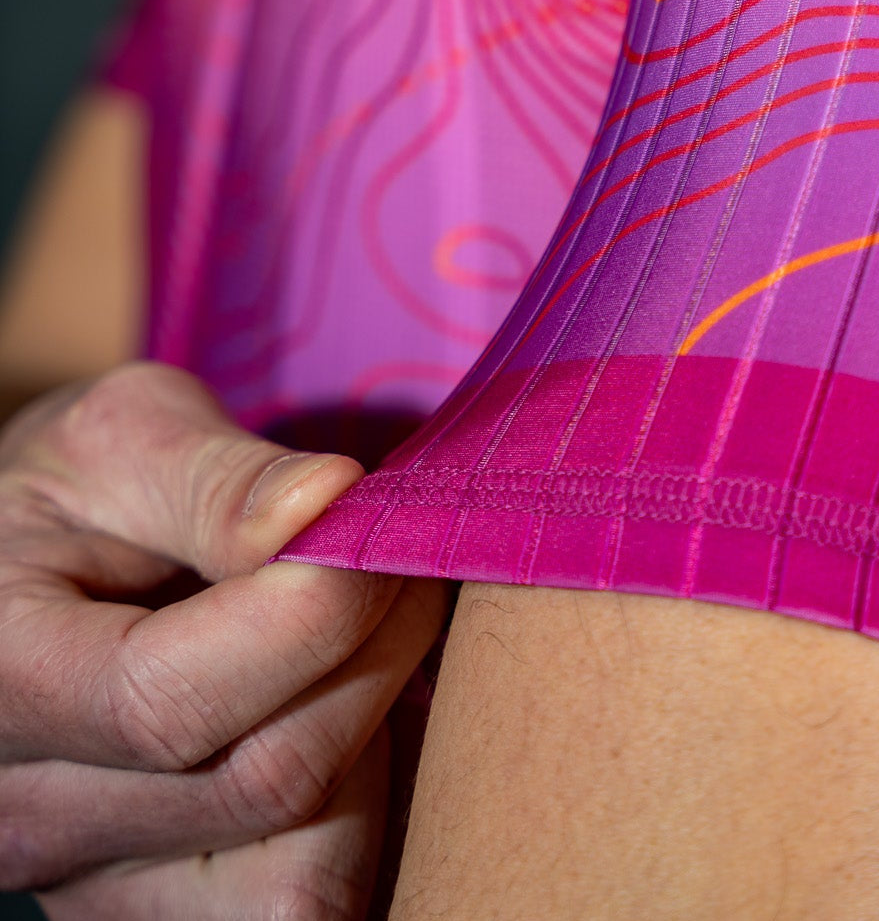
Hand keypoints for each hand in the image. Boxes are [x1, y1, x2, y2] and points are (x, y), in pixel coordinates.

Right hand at [0, 361, 448, 918]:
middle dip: (377, 653)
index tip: (372, 523)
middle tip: (406, 560)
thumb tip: (332, 503)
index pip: (172, 699)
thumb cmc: (76, 492)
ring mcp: (97, 884)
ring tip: (371, 635)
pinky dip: (368, 814)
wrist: (26, 570)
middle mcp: (29, 815)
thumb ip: (218, 478)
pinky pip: (307, 901)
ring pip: (305, 871)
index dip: (314, 612)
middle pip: (266, 784)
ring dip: (380, 740)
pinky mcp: (163, 910)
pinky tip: (358, 714)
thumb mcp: (122, 439)